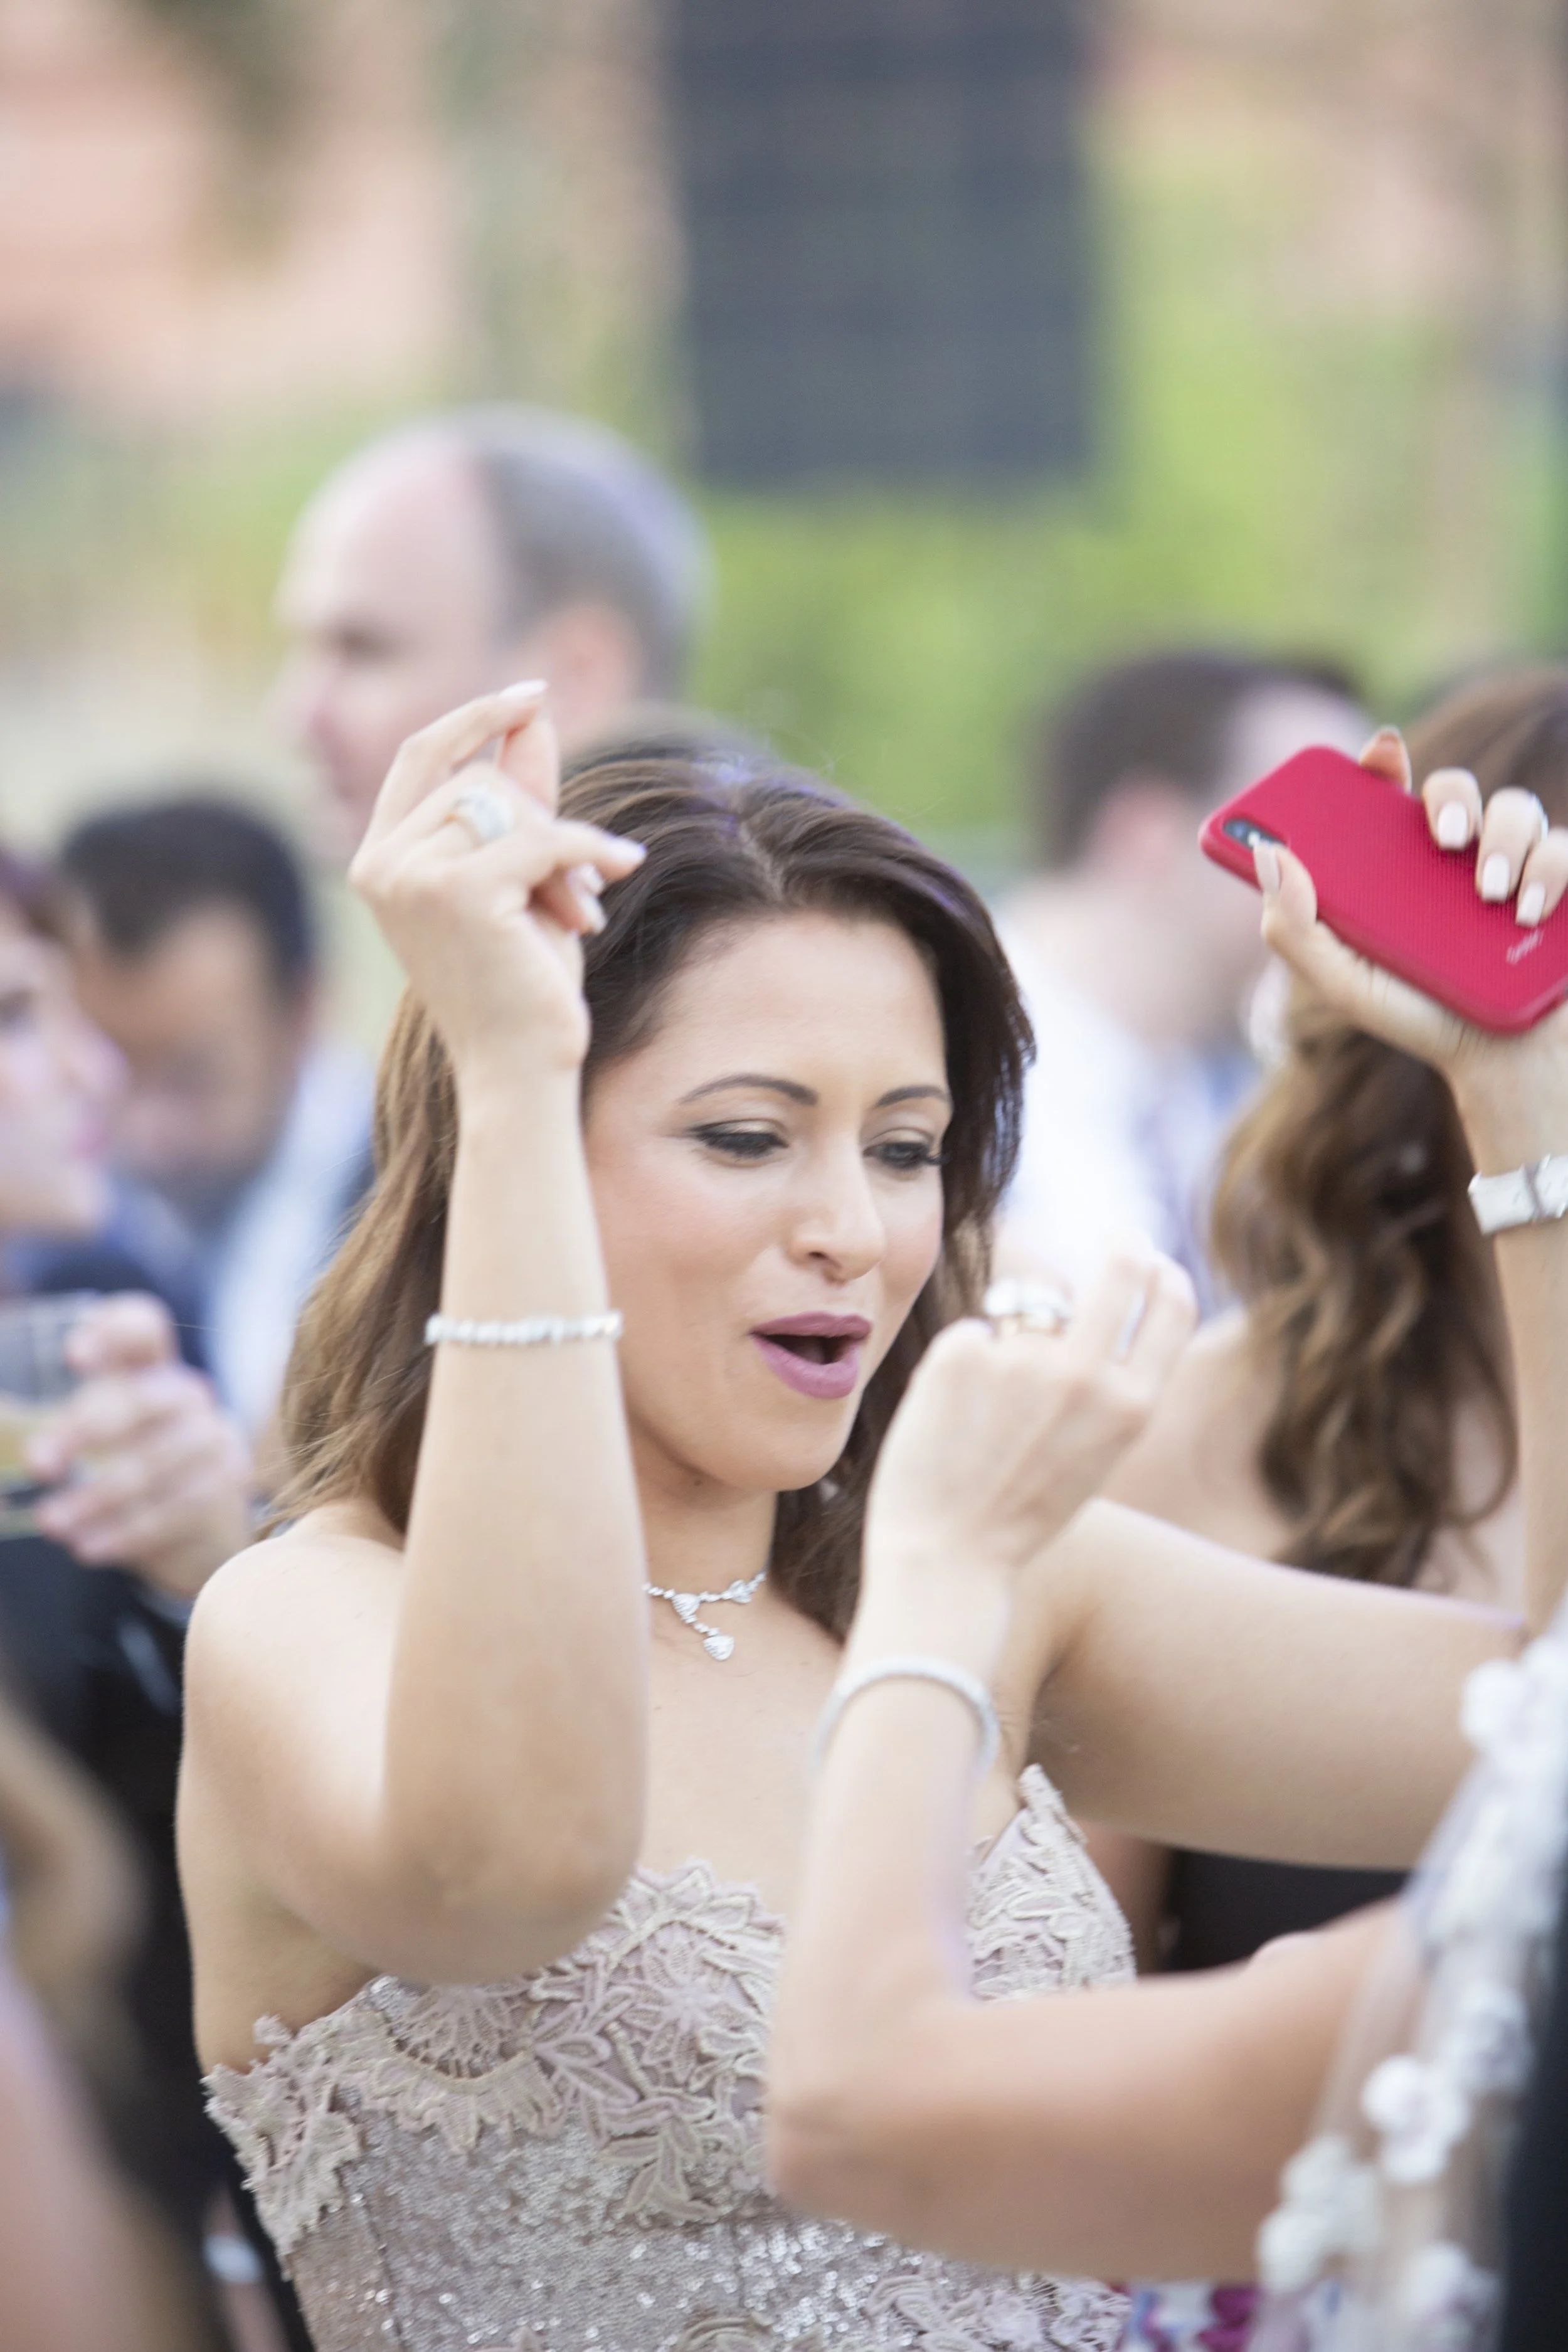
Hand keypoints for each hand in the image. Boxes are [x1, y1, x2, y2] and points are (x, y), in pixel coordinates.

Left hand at [27, 1295, 253, 1599]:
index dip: (112, 1331)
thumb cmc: (132, 1471)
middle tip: (38, 1463)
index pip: (142, 1327)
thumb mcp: (99, 1441)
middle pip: (137, 1400)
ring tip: (51, 1522)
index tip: (72, 1358)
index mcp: (149, 1368)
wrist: (201, 1531)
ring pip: (148, 1466)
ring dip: (91, 1498)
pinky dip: (121, 1533)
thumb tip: (17, 1449)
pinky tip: (87, 1546)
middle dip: (81, 1432)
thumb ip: (61, 1431)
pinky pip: (169, 1510)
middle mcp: (186, 1393)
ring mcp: (212, 1436)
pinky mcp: (225, 1483)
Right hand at [349, 682, 645, 1084]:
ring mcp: (411, 876)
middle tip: (581, 885)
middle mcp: (381, 864)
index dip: (476, 717)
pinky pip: (543, 838)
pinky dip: (591, 852)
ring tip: (579, 907)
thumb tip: (532, 714)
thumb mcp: (521, 876)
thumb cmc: (519, 982)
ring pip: (509, 810)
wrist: (519, 1068)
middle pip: (478, 784)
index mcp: (378, 859)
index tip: (534, 695)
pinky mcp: (456, 891)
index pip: (422, 755)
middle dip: (541, 822)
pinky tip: (624, 868)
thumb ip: (519, 797)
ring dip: (562, 852)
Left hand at [865, 1245, 1195, 1598]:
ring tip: (984, 1420)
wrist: (947, 1558)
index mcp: (1131, 1408)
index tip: (1149, 1258)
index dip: (1164, 1273)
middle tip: (1115, 1237)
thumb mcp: (1093, 1455)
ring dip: (1009, 1345)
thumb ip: (1103, 1387)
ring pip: (1024, 1313)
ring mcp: (1023, 1360)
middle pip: (1120, 1269)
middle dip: (1123, 1244)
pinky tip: (947, 1423)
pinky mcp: (961, 1354)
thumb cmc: (1017, 1515)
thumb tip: (1086, 1310)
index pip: (1173, 1306)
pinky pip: (970, 1336)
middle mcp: (1086, 1375)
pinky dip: (958, 1368)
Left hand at [1256, 729, 1567, 1120]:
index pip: (1388, 796)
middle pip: (1454, 789)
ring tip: (1490, 897)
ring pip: (1516, 809)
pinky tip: (1527, 911)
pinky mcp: (1563, 884)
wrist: (1502, 1062)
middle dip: (1452, 798)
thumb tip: (1269, 857)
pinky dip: (1547, 871)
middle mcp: (1457, 857)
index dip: (1382, 764)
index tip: (1381, 751)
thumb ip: (1295, 929)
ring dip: (1504, 843)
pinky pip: (1563, 848)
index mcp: (1399, 868)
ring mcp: (1515, 866)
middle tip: (1444, 836)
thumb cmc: (1420, 1018)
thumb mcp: (1345, 984)